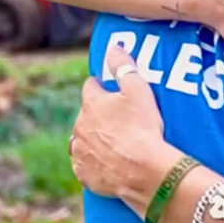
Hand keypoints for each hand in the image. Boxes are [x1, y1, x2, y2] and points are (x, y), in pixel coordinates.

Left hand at [71, 48, 180, 215]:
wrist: (144, 170)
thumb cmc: (143, 127)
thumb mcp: (139, 90)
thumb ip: (124, 67)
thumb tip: (112, 48)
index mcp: (91, 103)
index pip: (90, 86)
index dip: (101, 86)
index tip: (110, 90)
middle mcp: (79, 126)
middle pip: (86, 114)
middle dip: (98, 115)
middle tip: (121, 120)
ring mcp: (80, 152)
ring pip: (82, 139)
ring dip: (93, 138)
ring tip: (115, 142)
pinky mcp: (84, 174)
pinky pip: (86, 164)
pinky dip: (95, 162)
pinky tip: (110, 162)